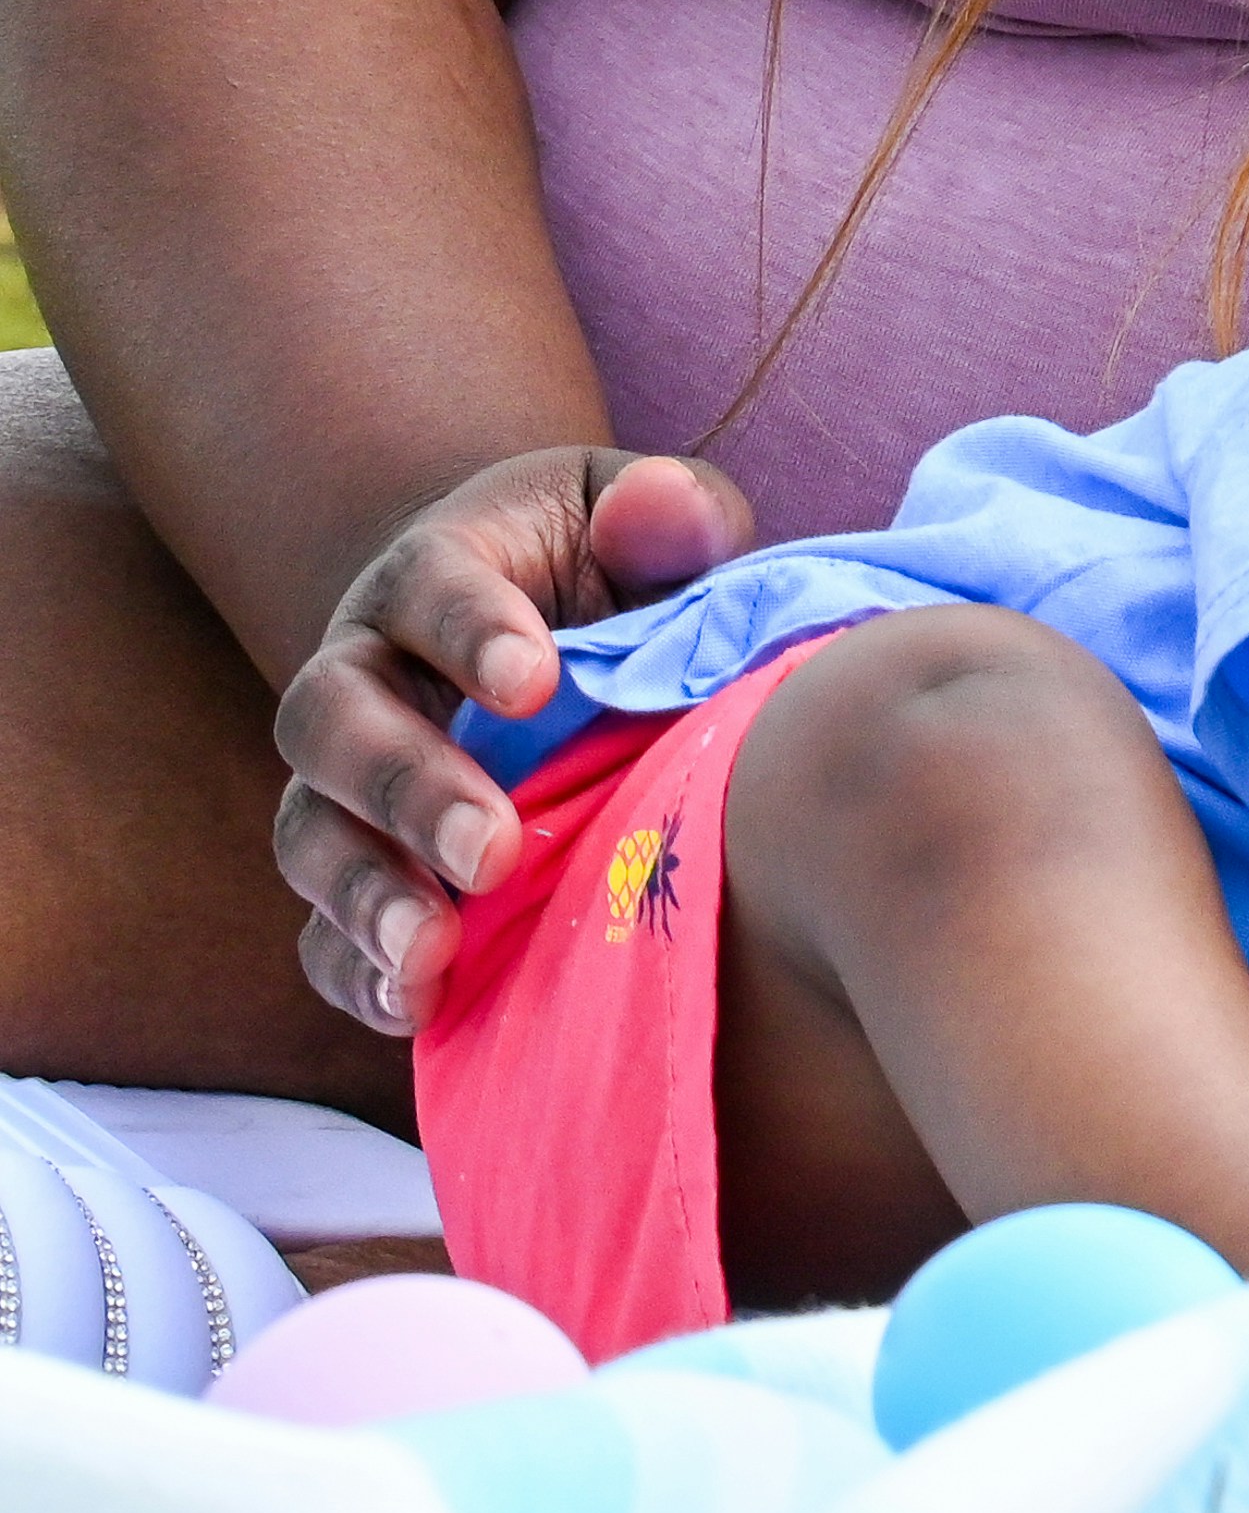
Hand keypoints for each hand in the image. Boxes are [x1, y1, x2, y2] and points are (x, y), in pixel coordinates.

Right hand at [270, 445, 752, 1031]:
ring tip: (433, 950)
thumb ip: (673, 516)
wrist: (568, 648)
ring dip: (364, 897)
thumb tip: (659, 506)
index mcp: (433, 573)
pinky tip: (413, 1006)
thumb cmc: (623, 570)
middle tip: (490, 848)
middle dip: (406, 788)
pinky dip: (356, 971)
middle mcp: (365, 674)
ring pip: (310, 835)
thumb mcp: (660, 524)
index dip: (469, 627)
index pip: (426, 587)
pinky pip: (324, 932)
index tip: (535, 682)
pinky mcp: (363, 869)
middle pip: (334, 723)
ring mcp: (348, 783)